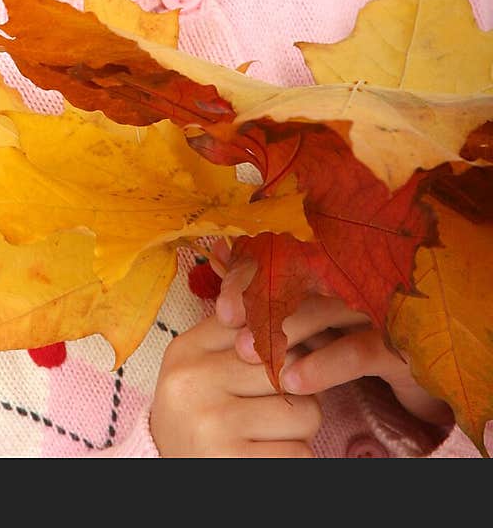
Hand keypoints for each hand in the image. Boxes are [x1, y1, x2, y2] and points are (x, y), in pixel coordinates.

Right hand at [149, 309, 321, 456]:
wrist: (165, 466)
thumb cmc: (198, 411)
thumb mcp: (202, 365)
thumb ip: (238, 333)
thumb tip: (300, 309)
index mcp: (187, 349)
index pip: (260, 322)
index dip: (294, 334)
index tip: (306, 343)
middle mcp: (194, 382)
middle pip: (290, 367)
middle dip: (301, 388)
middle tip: (282, 403)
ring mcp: (212, 424)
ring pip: (305, 412)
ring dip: (301, 428)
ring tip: (273, 433)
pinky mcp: (232, 463)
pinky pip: (300, 454)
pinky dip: (295, 457)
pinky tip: (271, 455)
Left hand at [211, 242, 454, 429]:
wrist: (417, 377)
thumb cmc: (354, 335)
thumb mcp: (307, 312)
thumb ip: (265, 285)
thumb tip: (216, 252)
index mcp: (334, 261)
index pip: (285, 251)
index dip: (249, 269)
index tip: (220, 299)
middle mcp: (359, 274)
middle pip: (302, 271)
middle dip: (259, 293)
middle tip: (225, 317)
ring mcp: (382, 304)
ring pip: (327, 307)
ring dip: (284, 328)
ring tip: (247, 352)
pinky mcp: (402, 342)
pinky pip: (359, 350)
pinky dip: (324, 364)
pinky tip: (294, 380)